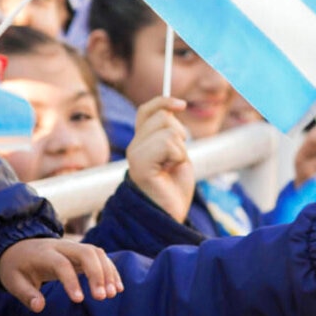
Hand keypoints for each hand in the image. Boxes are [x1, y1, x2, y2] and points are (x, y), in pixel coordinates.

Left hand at [0, 236, 121, 312]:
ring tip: (112, 294)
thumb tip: (39, 307)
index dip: (71, 281)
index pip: (61, 263)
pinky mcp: (81, 252)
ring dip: (107, 272)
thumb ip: (26, 294)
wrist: (19, 247)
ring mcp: (73, 247)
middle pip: (85, 252)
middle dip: (97, 274)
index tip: (79, 300)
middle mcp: (61, 246)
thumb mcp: (12, 282)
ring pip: (96, 253)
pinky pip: (100, 257)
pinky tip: (117, 287)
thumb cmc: (16, 268)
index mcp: (43, 254)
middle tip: (102, 297)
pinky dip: (110, 270)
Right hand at [127, 97, 195, 221]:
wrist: (170, 214)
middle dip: (180, 134)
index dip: (163, 102)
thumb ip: (171, 133)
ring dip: (180, 149)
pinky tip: (170, 170)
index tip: (182, 104)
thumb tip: (174, 107)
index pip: (147, 110)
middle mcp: (134, 146)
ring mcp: (134, 154)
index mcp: (141, 142)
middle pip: (163, 116)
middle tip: (176, 158)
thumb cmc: (174, 188)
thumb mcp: (177, 153)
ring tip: (172, 167)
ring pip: (168, 129)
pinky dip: (178, 156)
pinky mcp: (139, 164)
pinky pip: (167, 143)